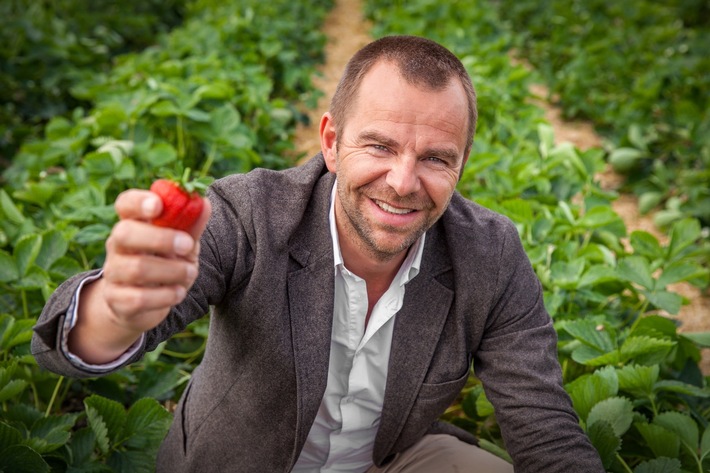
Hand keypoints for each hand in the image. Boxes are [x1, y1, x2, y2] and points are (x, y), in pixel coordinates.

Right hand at [68, 189, 210, 362]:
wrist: (142, 306)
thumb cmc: (166, 265)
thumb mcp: (183, 244)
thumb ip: (191, 225)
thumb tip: (204, 202)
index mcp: (133, 224)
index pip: (125, 204)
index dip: (139, 201)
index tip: (158, 205)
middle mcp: (117, 246)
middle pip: (125, 233)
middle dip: (160, 238)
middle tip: (187, 245)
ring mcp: (114, 273)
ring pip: (136, 268)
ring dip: (172, 270)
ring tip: (190, 272)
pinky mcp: (117, 300)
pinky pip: (139, 298)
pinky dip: (165, 295)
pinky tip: (178, 292)